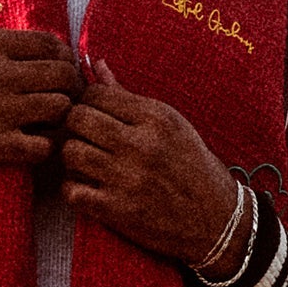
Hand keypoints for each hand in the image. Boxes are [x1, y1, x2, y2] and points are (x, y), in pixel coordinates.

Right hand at [0, 25, 84, 175]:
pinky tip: (32, 146)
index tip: (61, 71)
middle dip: (70, 88)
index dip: (65, 59)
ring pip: (61, 109)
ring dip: (60, 119)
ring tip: (48, 124)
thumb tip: (36, 49)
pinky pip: (43, 146)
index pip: (52, 44)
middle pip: (63, 75)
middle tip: (63, 100)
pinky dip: (44, 148)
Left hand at [57, 69, 245, 265]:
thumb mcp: (171, 124)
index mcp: (155, 118)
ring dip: (72, 158)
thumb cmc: (193, 167)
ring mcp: (127, 178)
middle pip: (77, 118)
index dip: (86, 102)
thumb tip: (97, 64)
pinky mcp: (118, 210)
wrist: (217, 221)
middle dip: (74, 126)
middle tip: (83, 137)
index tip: (92, 114)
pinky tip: (88, 189)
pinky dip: (74, 190)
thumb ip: (128, 96)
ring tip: (86, 163)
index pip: (95, 94)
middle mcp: (141, 145)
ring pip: (70, 152)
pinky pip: (72, 191)